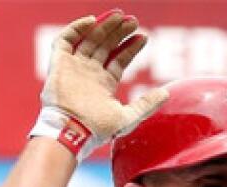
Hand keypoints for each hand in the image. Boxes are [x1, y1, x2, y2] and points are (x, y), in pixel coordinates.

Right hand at [40, 9, 166, 154]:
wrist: (73, 130)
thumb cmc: (99, 129)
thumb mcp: (129, 117)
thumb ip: (147, 104)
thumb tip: (167, 93)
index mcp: (104, 83)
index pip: (119, 59)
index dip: (131, 48)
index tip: (144, 37)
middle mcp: (89, 73)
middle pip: (105, 45)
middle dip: (119, 32)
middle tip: (133, 21)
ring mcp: (74, 66)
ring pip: (89, 39)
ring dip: (103, 26)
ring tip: (120, 16)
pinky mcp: (59, 63)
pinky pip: (65, 39)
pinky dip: (77, 28)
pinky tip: (93, 21)